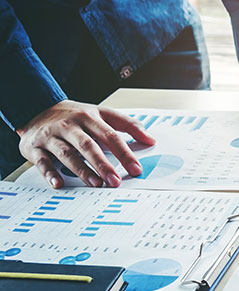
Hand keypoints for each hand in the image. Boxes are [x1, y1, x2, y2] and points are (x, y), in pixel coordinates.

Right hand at [17, 100, 155, 188]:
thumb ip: (128, 125)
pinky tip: (59, 184)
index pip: (110, 135)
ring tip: (96, 184)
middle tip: (115, 181)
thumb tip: (151, 140)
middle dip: (103, 164)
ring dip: (82, 170)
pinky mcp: (35, 147)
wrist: (36, 106)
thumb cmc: (75, 116)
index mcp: (89, 118)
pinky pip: (42, 162)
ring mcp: (52, 136)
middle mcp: (70, 126)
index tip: (136, 169)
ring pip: (67, 154)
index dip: (124, 153)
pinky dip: (50, 173)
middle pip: (88, 145)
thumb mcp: (102, 114)